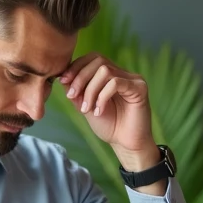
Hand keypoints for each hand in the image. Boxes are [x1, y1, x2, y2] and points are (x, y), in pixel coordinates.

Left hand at [60, 54, 158, 169]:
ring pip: (105, 71)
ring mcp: (132, 79)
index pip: (92, 58)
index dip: (76, 67)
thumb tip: (62, 76)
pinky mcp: (140, 88)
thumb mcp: (86, 107)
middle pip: (98, 60)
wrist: (125, 144)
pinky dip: (102, 97)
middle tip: (71, 96)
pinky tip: (99, 112)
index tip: (63, 81)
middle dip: (80, 77)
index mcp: (111, 74)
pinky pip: (116, 83)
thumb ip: (76, 92)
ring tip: (86, 109)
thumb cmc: (109, 126)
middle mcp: (122, 73)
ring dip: (90, 90)